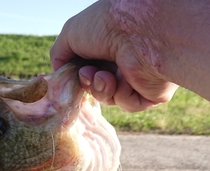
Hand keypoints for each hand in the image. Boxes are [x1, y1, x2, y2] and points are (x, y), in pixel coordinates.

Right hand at [50, 0, 177, 111]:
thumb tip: (58, 75)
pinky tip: (123, 80)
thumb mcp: (70, 34)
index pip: (89, 70)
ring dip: (102, 89)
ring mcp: (139, 77)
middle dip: (88, 84)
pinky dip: (121, 95)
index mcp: (109, 45)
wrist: (139, 32)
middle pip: (97, 86)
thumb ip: (59, 55)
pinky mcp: (151, 93)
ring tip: (104, 76)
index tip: (72, 76)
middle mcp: (124, 60)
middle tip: (88, 75)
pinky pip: (128, 104)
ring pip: (111, 97)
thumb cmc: (105, 26)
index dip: (78, 76)